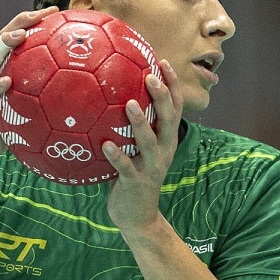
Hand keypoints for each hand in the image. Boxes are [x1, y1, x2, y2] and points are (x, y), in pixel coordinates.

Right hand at [0, 7, 59, 170]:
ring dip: (5, 44)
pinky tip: (7, 82)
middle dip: (20, 22)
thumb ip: (47, 92)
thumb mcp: (31, 105)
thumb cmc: (10, 126)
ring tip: (21, 37)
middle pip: (2, 38)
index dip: (33, 21)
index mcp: (4, 66)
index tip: (54, 11)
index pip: (17, 36)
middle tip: (39, 15)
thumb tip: (83, 87)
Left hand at [103, 60, 182, 234]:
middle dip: (161, 96)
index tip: (162, 62)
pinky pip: (126, 167)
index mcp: (166, 140)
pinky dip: (117, 155)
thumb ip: (129, 128)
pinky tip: (105, 144)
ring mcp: (152, 167)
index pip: (175, 107)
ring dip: (139, 122)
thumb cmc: (132, 177)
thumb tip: (107, 97)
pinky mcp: (136, 182)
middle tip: (149, 77)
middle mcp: (164, 150)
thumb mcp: (137, 150)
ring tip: (128, 104)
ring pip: (149, 141)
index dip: (172, 85)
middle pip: (168, 119)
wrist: (139, 217)